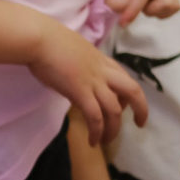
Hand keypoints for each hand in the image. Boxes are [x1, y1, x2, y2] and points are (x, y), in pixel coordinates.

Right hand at [29, 23, 148, 145]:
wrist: (38, 38)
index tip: (122, 106)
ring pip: (114, 110)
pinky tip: (92, 141)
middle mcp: (102, 71)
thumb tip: (72, 69)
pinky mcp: (79, 92)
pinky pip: (95, 117)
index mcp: (100, 60)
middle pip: (132, 91)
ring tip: (106, 141)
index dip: (127, 94)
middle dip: (141, 109)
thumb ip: (78, 61)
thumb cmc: (47, 40)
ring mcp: (92, 82)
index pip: (124, 77)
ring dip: (113, 130)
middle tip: (140, 124)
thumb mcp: (73, 49)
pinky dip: (96, 131)